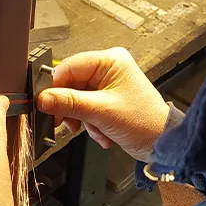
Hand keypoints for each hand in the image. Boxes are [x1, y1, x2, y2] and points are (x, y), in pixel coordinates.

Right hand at [37, 48, 168, 160]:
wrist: (163, 144)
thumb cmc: (144, 122)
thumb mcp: (101, 112)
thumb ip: (69, 103)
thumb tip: (43, 99)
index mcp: (110, 60)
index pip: (69, 66)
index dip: (55, 86)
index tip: (45, 103)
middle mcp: (108, 68)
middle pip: (70, 84)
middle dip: (70, 107)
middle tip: (65, 122)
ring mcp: (107, 84)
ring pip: (75, 99)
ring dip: (81, 118)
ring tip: (93, 129)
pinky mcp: (106, 99)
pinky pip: (85, 108)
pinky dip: (89, 123)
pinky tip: (101, 132)